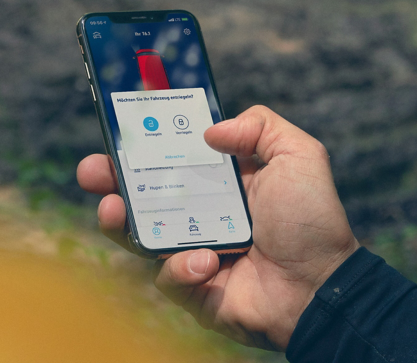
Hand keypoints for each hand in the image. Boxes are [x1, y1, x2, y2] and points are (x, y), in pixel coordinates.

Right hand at [76, 105, 358, 350]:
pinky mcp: (194, 289)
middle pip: (146, 194)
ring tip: (112, 209)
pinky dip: (181, 266)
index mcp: (223, 180)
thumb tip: (211, 131)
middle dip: (113, 181)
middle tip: (92, 170)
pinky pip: (169, 277)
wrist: (323, 286)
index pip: (176, 157)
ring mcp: (194, 250)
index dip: (148, 144)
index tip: (124, 130)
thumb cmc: (313, 219)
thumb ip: (260, 127)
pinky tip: (207, 260)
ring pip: (142, 236)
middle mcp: (203, 212)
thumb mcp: (298, 155)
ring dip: (121, 221)